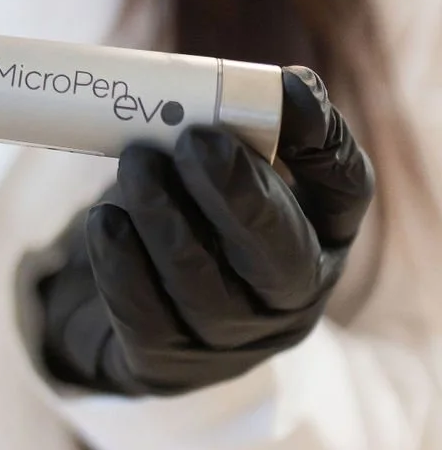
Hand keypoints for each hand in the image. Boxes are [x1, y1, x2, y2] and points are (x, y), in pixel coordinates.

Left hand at [21, 67, 374, 397]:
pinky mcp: (166, 364)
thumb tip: (282, 85)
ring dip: (165, 218)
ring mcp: (229, 341)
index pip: (345, 190)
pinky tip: (105, 223)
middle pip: (278, 254)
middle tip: (193, 140)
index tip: (285, 88)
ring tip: (135, 163)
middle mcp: (288, 299)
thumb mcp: (228, 172)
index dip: (322, 141)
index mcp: (320, 237)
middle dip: (237, 194)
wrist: (141, 308)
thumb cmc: (195, 218)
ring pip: (201, 286)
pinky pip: (145, 317)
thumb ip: (248, 128)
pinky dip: (121, 264)